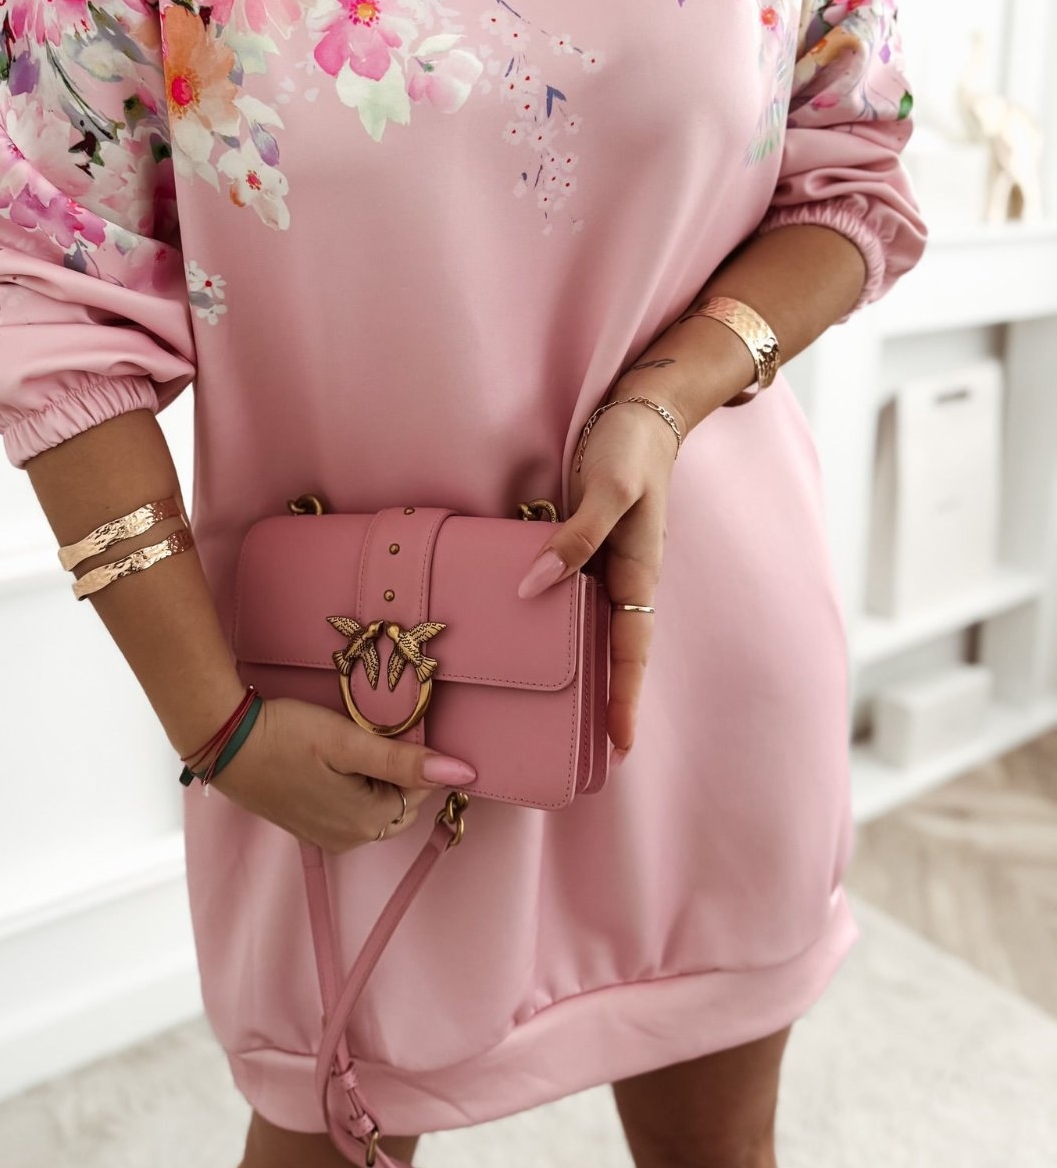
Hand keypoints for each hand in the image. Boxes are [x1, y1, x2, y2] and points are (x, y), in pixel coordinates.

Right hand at [209, 695, 476, 852]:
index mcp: (367, 823)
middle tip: (366, 734)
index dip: (412, 754)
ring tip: (347, 744)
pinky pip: (351, 808)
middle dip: (395, 769)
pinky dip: (353, 785)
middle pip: (400, 801)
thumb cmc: (286, 736)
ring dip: (374, 776)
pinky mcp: (309, 826)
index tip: (390, 728)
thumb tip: (463, 774)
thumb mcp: (348, 741)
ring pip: (377, 804)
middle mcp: (350, 840)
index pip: (421, 790)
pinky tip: (332, 760)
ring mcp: (327, 837)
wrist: (224, 742)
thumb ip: (404, 761)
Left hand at [516, 397, 679, 757]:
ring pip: (588, 628)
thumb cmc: (630, 448)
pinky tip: (528, 637)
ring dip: (578, 670)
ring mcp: (601, 562)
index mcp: (637, 571)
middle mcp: (620, 576)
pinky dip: (552, 622)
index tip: (620, 747)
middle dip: (604, 703)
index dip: (625, 697)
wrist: (639, 411)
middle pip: (612, 652)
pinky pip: (566, 594)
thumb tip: (534, 586)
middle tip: (587, 756)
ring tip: (555, 715)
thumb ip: (575, 536)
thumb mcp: (608, 488)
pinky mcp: (580, 544)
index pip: (630, 649)